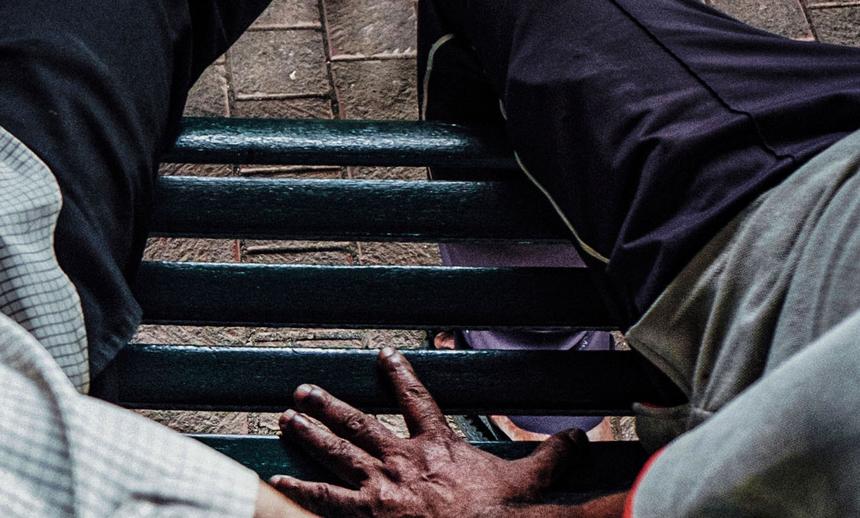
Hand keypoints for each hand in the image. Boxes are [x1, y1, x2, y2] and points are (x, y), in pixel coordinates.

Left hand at [270, 349, 585, 517]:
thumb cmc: (498, 513)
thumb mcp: (530, 480)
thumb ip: (552, 456)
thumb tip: (584, 437)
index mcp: (437, 446)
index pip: (416, 401)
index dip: (401, 376)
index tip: (385, 356)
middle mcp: (400, 460)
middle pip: (359, 423)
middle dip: (330, 405)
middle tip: (303, 389)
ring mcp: (378, 487)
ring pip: (335, 453)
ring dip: (309, 434)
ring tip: (285, 417)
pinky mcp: (365, 514)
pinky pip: (324, 499)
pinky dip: (298, 489)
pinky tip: (276, 479)